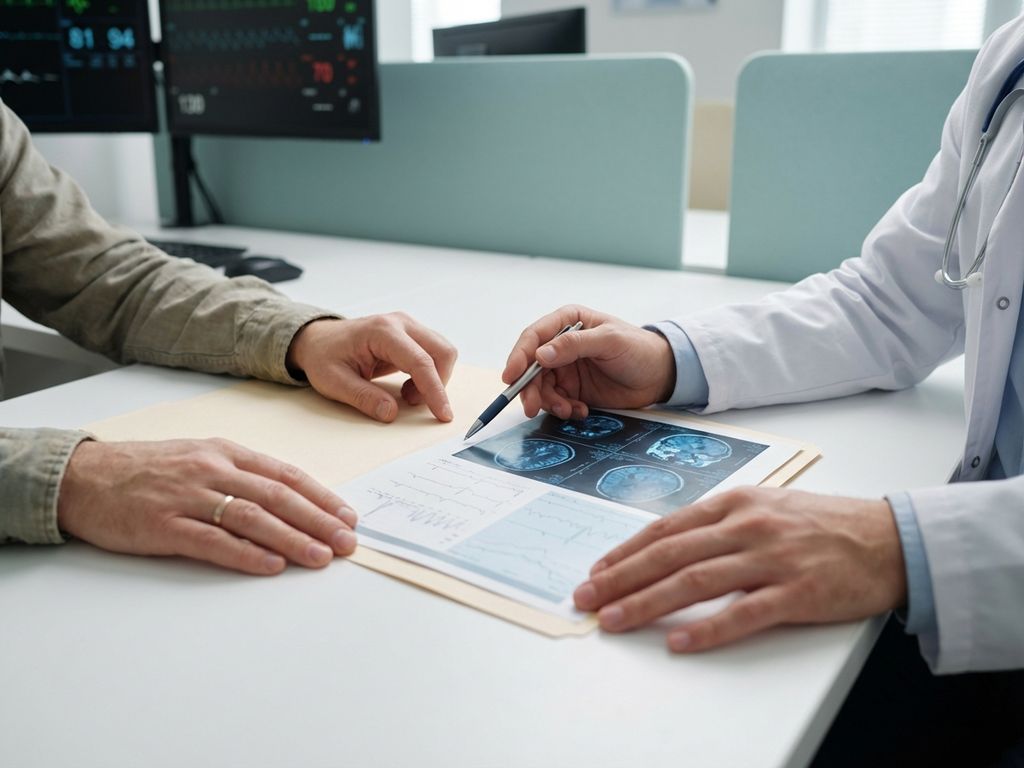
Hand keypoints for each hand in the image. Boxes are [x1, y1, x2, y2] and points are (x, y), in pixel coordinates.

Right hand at [57, 438, 358, 574]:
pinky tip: (271, 565)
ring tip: (320, 557)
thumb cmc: (145, 469)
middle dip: (318, 521)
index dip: (321, 497)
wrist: (82, 476)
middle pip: (277, 497)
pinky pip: (213, 541)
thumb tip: (288, 500)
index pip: (285, 475)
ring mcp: (188, 496)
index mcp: (225, 452)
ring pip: (252, 518)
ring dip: (292, 539)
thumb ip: (240, 474)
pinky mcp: (164, 525)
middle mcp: (212, 469)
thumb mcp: (198, 456)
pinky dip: (246, 554)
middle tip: (347, 542)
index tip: (347, 516)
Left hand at [287, 313, 456, 422]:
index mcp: (382, 331)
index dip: (434, 390)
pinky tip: (408, 386)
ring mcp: (408, 327)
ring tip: (407, 394)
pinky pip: (434, 355)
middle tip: (413, 402)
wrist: (317, 340)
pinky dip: (428, 375)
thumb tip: (390, 413)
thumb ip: (363, 398)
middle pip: (442, 351)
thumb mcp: (334, 382)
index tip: (442, 414)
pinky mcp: (411, 336)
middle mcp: (400, 324)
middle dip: (438, 383)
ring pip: (442, 352)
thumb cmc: (324, 356)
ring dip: (434, 379)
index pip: (420, 361)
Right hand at [503, 305, 674, 419]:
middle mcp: (561, 345)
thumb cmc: (638, 349)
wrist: (659, 376)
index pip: (534, 337)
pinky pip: (555, 401)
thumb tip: (540, 355)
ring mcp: (565, 368)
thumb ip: (575, 345)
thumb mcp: (610, 341)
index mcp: (567, 322)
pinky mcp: (572, 389)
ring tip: (568, 410)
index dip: (519, 357)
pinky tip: (580, 411)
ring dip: (548, 402)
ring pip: (540, 387)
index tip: (511, 377)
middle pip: (531, 367)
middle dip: (529, 388)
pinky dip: (563, 409)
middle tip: (531, 407)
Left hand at [573, 487, 906, 651]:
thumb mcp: (765, 507)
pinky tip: (679, 642)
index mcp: (735, 503)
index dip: (626, 551)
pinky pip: (744, 613)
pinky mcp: (798, 591)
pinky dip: (708, 628)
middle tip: (586, 597)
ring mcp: (772, 557)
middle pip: (670, 554)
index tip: (596, 570)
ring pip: (695, 581)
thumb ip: (719, 523)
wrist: (890, 538)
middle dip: (621, 577)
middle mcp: (747, 525)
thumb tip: (667, 545)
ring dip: (648, 602)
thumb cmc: (821, 524)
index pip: (666, 528)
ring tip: (614, 620)